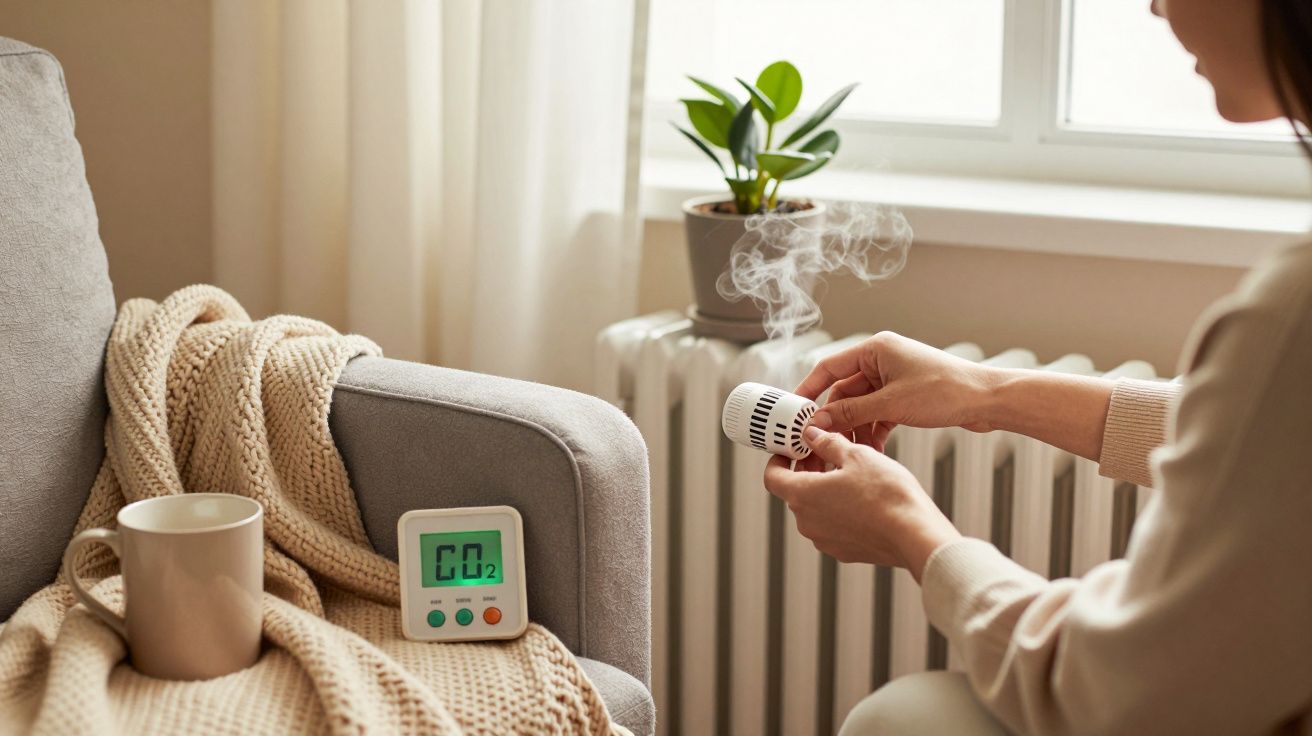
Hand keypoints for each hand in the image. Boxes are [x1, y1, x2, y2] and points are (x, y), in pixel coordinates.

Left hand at [763, 425, 960, 579]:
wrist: (914, 534)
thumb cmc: (886, 493)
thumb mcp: (856, 456)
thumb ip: (828, 444)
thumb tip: (812, 436)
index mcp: (802, 495)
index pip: (772, 477)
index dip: (778, 460)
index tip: (790, 450)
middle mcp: (807, 522)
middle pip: (795, 492)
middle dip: (807, 471)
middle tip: (825, 454)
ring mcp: (824, 540)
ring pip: (815, 510)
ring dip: (824, 491)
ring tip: (850, 474)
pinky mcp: (843, 552)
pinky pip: (833, 526)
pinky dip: (839, 511)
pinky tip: (862, 499)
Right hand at [794, 331, 999, 451]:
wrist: (987, 400)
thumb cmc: (945, 391)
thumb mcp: (891, 404)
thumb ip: (852, 412)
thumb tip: (819, 421)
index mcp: (875, 349)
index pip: (829, 368)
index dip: (808, 390)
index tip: (793, 411)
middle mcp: (882, 360)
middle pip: (844, 391)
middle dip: (835, 418)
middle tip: (821, 442)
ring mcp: (893, 379)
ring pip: (861, 406)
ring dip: (855, 429)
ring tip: (852, 452)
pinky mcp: (905, 396)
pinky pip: (878, 414)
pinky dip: (873, 430)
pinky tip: (873, 450)